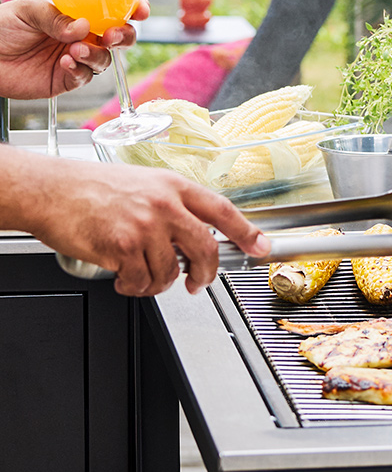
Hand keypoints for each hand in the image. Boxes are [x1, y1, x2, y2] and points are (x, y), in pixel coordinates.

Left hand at [0, 0, 149, 99]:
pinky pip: (85, 78)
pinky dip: (79, 70)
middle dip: (124, 37)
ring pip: (105, 60)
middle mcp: (82, 36)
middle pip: (120, 38)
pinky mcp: (68, 80)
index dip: (133, 9)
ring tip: (75, 50)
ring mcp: (77, 58)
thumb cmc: (1, 26)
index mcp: (77, 13)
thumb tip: (83, 26)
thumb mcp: (27, 9)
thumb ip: (55, 16)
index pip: (112, 10)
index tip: (140, 10)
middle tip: (112, 36)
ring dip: (96, 55)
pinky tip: (64, 63)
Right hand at [3, 149, 269, 295]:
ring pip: (171, 272)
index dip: (247, 232)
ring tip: (140, 272)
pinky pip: (142, 282)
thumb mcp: (144, 184)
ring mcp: (145, 225)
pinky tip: (122, 276)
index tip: (261, 247)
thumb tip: (197, 237)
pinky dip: (134, 286)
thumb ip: (174, 207)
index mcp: (174, 186)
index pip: (223, 210)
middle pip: (206, 248)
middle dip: (206, 273)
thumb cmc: (91, 187)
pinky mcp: (123, 246)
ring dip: (158, 282)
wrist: (49, 190)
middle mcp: (165, 204)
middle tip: (198, 282)